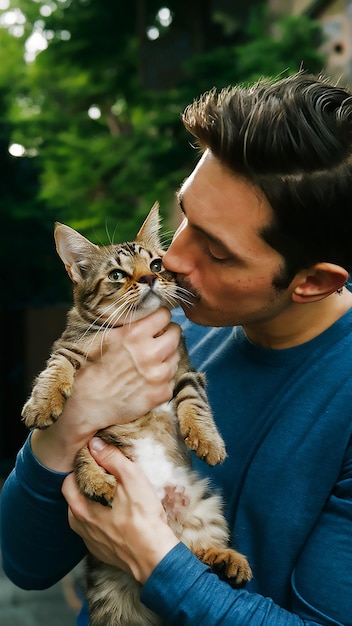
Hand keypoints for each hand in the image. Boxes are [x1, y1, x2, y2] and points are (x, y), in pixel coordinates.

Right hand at [31, 308, 180, 471]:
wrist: (89, 404)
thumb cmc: (93, 370)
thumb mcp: (107, 338)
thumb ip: (130, 326)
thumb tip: (147, 313)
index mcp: (135, 335)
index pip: (164, 314)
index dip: (160, 318)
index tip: (157, 323)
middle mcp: (150, 353)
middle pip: (176, 334)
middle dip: (168, 335)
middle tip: (157, 342)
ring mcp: (159, 374)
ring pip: (176, 356)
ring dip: (166, 357)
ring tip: (149, 364)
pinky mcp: (162, 393)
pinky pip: (172, 379)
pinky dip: (163, 379)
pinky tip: (148, 381)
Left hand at [62, 438, 178, 582]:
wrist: (153, 555)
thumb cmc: (142, 515)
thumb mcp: (131, 477)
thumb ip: (110, 458)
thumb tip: (94, 444)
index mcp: (80, 503)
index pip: (69, 478)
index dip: (83, 466)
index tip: (97, 461)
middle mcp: (78, 522)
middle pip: (73, 496)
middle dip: (85, 483)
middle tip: (104, 476)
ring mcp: (87, 539)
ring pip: (81, 513)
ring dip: (91, 502)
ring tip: (111, 495)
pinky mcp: (98, 550)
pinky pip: (92, 529)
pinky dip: (99, 520)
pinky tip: (116, 515)